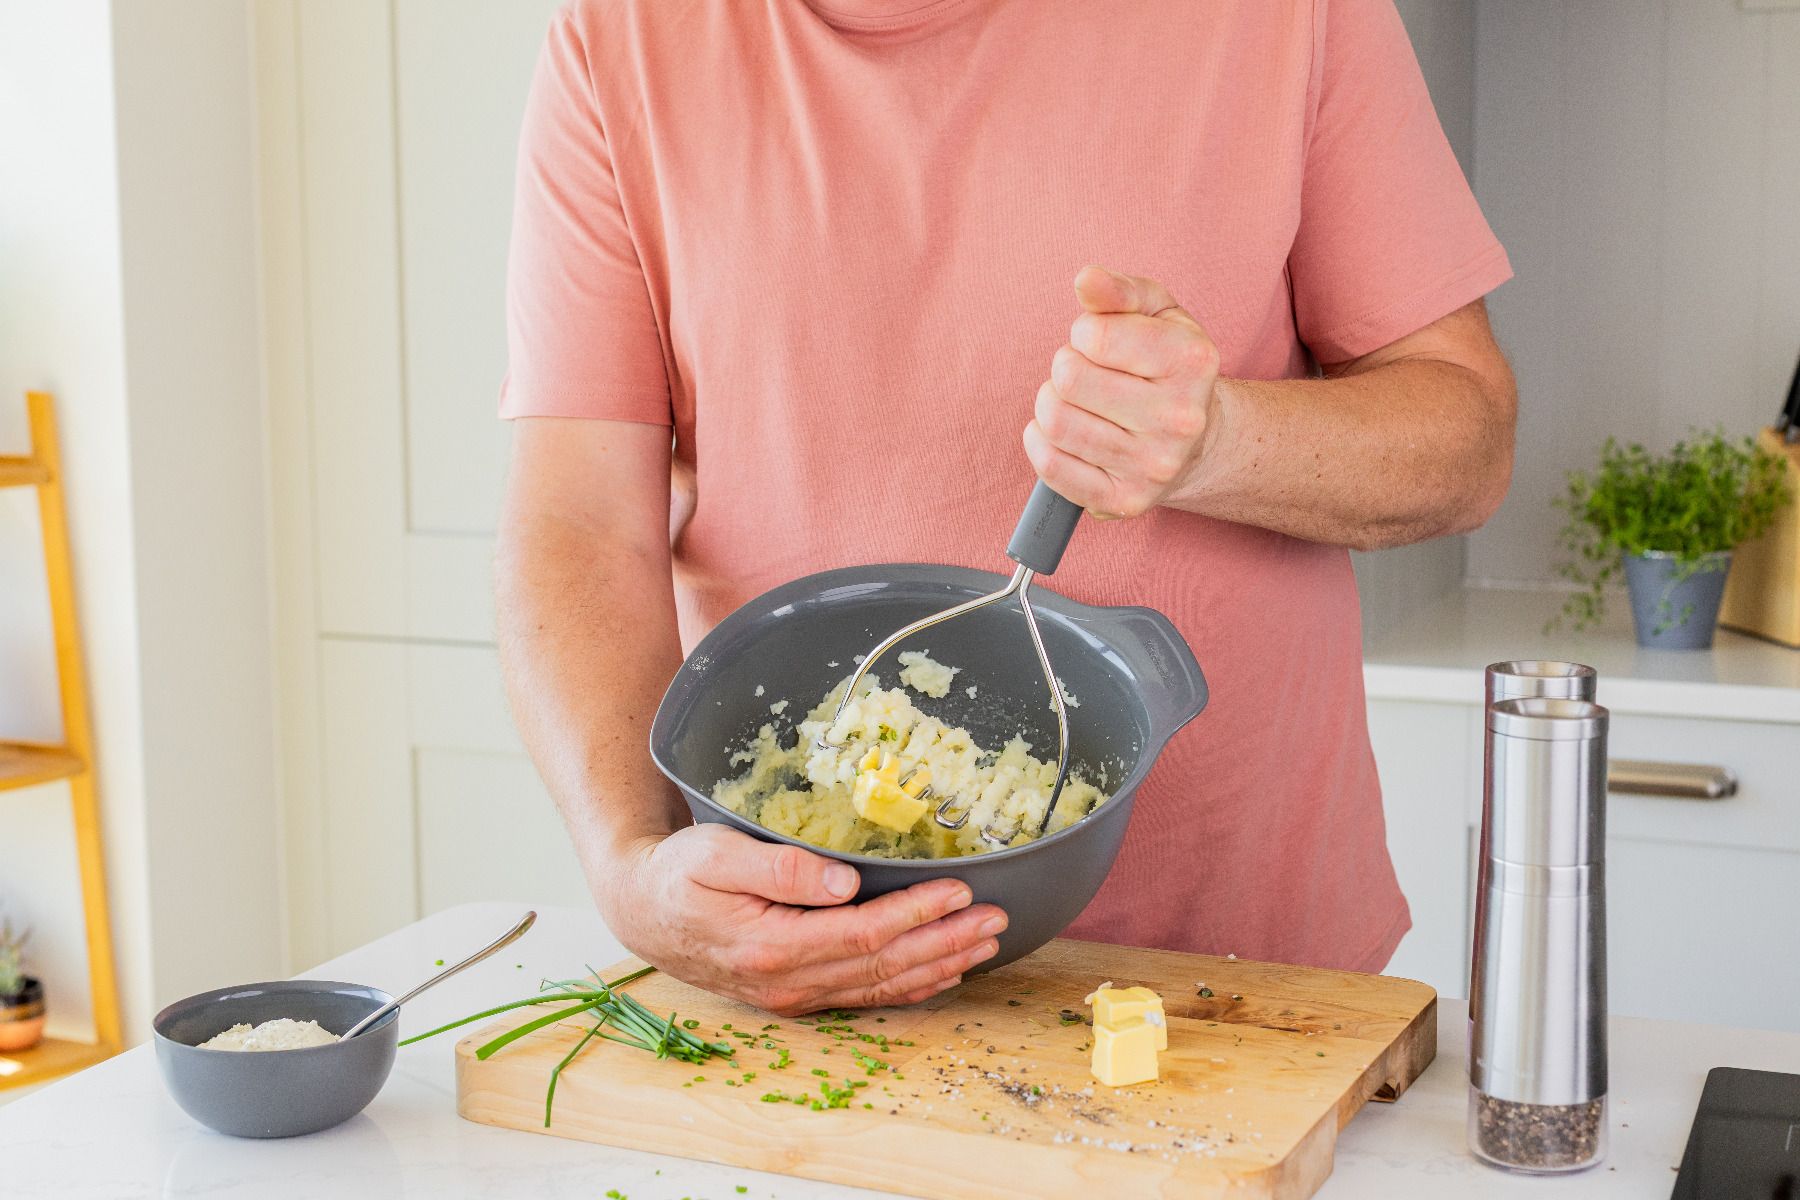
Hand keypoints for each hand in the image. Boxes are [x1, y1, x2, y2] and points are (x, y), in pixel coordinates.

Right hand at [598, 823, 1005, 1015]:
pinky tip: (943, 973)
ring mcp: (794, 996)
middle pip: (884, 966)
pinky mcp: (796, 995)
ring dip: (938, 966)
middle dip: (946, 942)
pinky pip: (865, 997)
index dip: (917, 914)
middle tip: (995, 918)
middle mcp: (788, 982)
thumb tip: (845, 882)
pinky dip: (910, 987)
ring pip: (881, 988)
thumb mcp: (718, 855)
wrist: (642, 909)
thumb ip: (781, 870)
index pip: (864, 934)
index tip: (960, 892)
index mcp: (773, 946)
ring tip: (985, 943)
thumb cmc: (679, 874)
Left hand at [1023, 265, 1222, 518]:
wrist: (1199, 444)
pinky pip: (1050, 466)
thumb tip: (1085, 279)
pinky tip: (1060, 433)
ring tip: (1075, 402)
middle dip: (1065, 368)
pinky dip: (1040, 443)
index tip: (1099, 342)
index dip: (1084, 333)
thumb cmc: (1167, 367)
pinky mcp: (1124, 501)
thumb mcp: (1157, 314)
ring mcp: (1153, 466)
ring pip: (1055, 422)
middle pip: (1068, 379)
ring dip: (1050, 404)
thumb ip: (1120, 291)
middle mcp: (1179, 418)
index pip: (1095, 336)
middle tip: (1086, 375)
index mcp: (1191, 361)